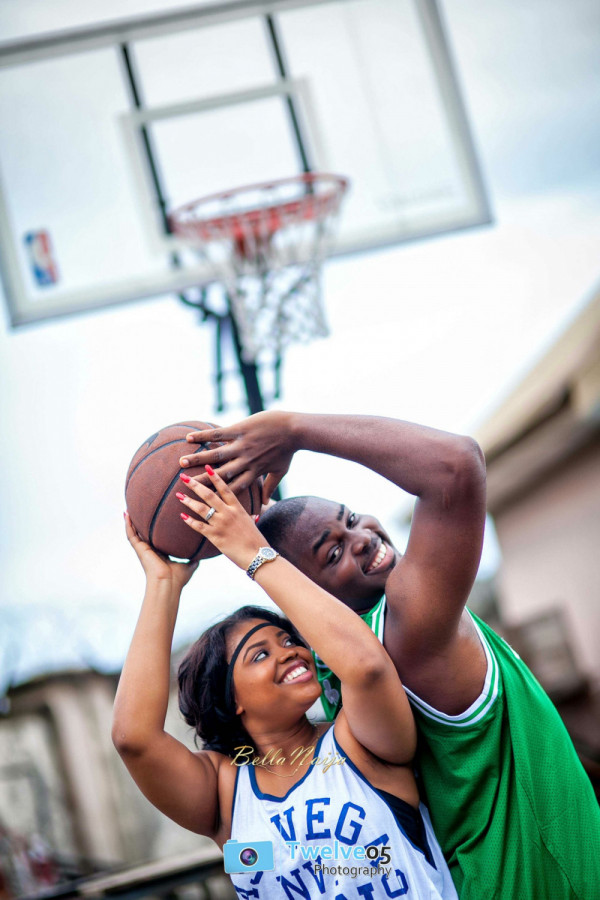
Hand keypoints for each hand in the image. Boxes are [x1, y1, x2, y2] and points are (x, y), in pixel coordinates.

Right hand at [124, 512, 197, 588]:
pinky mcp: (139, 549)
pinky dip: (128, 525)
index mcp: (161, 554)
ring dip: (131, 521)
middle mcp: (151, 551)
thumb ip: (194, 557)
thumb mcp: (189, 565)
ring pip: (135, 532)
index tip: (158, 517)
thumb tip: (202, 552)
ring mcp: (143, 550)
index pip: (157, 538)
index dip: (157, 529)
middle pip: (144, 533)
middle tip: (140, 508)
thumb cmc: (178, 579)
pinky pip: (131, 535)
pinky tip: (126, 514)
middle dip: (142, 522)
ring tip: (129, 507)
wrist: (168, 584)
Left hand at [178, 467, 265, 570]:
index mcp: (238, 508)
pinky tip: (181, 516)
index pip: (225, 488)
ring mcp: (221, 524)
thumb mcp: (252, 524)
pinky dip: (189, 521)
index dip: (215, 476)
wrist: (257, 555)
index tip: (207, 466)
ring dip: (189, 501)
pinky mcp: (215, 536)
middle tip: (184, 477)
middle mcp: (228, 513)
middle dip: (195, 485)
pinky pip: (199, 526)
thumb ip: (248, 517)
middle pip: (209, 495)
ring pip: (201, 509)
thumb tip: (252, 516)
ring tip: (178, 495)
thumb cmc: (256, 540)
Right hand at [179, 410, 295, 502]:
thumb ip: (270, 487)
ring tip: (181, 462)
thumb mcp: (281, 471)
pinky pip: (219, 434)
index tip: (203, 502)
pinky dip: (204, 436)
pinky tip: (189, 438)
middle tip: (184, 483)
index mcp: (253, 472)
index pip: (232, 488)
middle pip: (220, 474)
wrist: (295, 429)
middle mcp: (246, 461)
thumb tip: (266, 503)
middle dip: (201, 480)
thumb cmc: (288, 451)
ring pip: (216, 454)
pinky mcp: (241, 430)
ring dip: (198, 458)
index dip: (217, 495)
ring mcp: (242, 446)